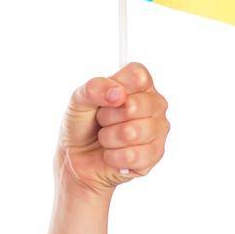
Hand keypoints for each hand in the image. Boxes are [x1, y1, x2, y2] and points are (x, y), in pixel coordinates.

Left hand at [55, 61, 169, 199]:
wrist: (76, 158)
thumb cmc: (82, 125)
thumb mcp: (78, 100)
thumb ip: (94, 89)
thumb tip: (118, 94)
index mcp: (139, 85)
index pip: (137, 76)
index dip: (116, 88)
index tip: (105, 100)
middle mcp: (155, 104)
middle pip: (135, 105)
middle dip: (107, 117)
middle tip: (102, 122)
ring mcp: (158, 130)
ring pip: (132, 133)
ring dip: (108, 138)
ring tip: (106, 138)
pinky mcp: (155, 154)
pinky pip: (132, 155)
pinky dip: (112, 157)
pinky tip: (111, 154)